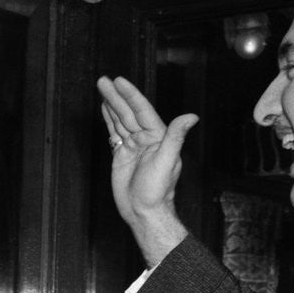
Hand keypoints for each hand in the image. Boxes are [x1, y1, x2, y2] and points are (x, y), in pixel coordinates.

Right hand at [97, 75, 196, 265]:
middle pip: (128, 112)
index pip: (141, 110)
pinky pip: (115, 134)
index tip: (118, 82)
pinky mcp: (122, 155)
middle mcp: (145, 138)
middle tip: (103, 81)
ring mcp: (132, 146)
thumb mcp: (167, 161)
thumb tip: (191, 116)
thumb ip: (175, 137)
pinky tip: (105, 110)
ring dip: (111, 105)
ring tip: (101, 89)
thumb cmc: (157, 190)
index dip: (130, 95)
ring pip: (120, 121)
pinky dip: (109, 121)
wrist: (144, 211)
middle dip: (115, 96)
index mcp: (157, 136)